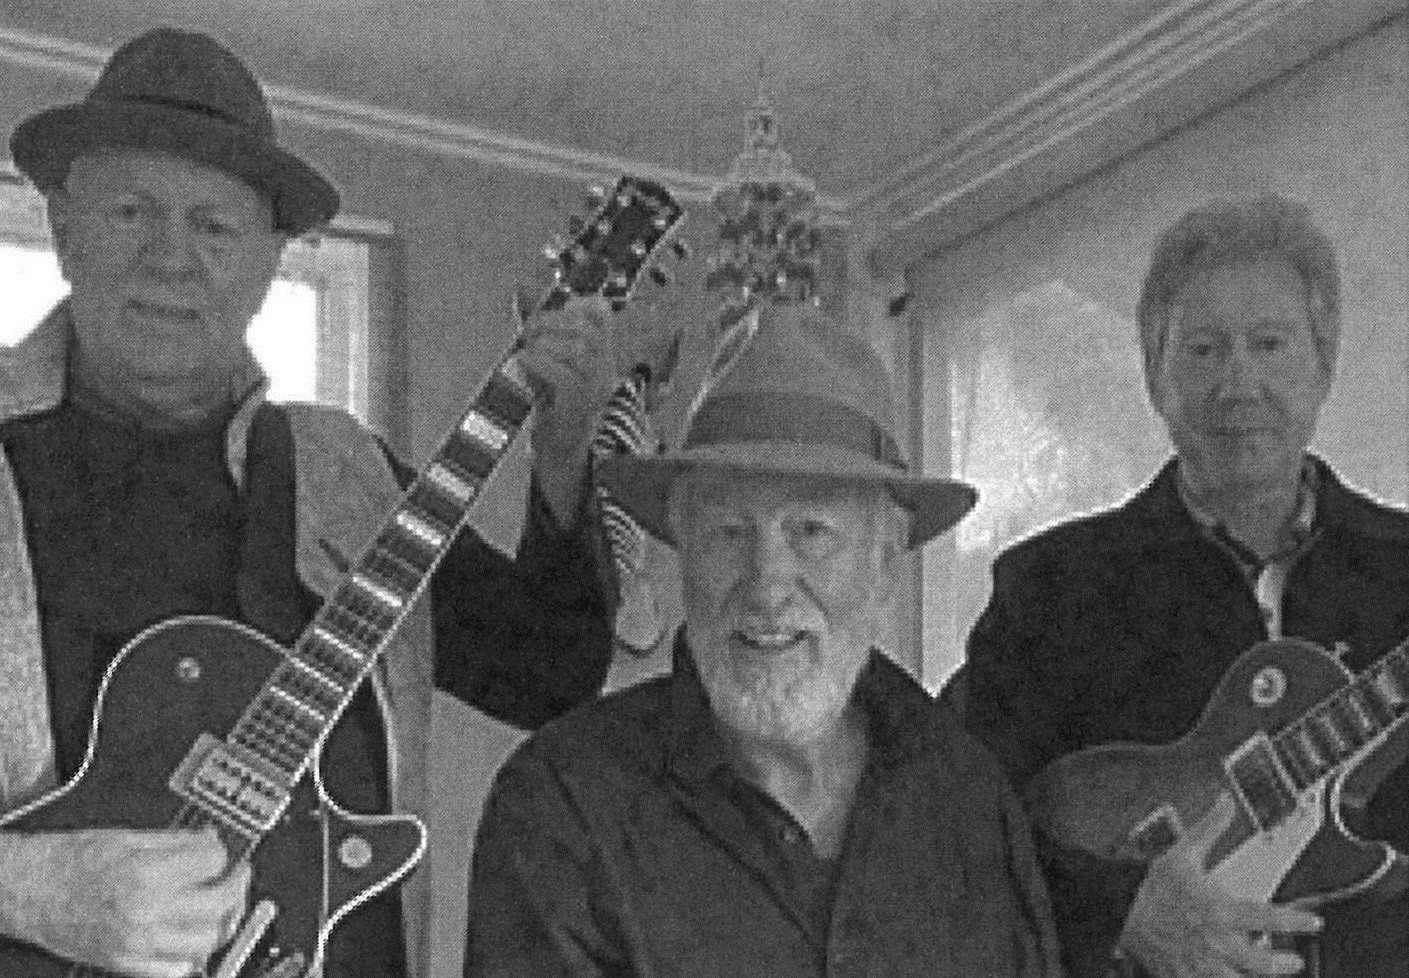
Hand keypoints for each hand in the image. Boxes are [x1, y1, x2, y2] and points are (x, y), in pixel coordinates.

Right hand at [15, 828, 249, 977]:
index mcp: (146, 872)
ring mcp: (137, 942)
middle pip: (221, 902)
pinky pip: (176, 969)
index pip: (214, 860)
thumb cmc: (68, 862)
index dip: (223, 850)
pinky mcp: (125, 964)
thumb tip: (210, 840)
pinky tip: (190, 936)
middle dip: (237, 884)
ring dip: (221, 921)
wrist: (28, 889)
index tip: (221, 849)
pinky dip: (192, 955)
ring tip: (218, 906)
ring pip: (207, 940)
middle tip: (235, 875)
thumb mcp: (127, 836)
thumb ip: (176, 840)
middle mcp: (145, 910)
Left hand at [517, 295, 621, 529]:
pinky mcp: (578, 409)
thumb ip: (538, 327)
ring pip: (576, 349)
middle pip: (586, 329)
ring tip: (526, 352)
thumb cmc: (552, 409)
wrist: (562, 458)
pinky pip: (564, 376)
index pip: (602, 315)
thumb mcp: (546, 363)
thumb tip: (521, 288)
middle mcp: (603, 371)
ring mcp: (594, 391)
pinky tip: (523, 364)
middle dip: (551, 323)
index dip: (577, 303)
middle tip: (528, 334)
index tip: (554, 310)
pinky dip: (539, 363)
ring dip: (543, 344)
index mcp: (601, 357)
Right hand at [1119, 794, 1321, 977]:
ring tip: (1267, 976)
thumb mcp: (1182, 853)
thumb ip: (1211, 829)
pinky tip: (1233, 977)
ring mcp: (1202, 965)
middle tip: (1295, 960)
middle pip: (1262, 963)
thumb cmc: (1155, 887)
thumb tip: (1226, 801)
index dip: (1296, 921)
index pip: (1267, 918)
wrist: (1122, 912)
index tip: (1314, 922)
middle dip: (1284, 964)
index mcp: (1219, 911)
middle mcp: (1216, 942)